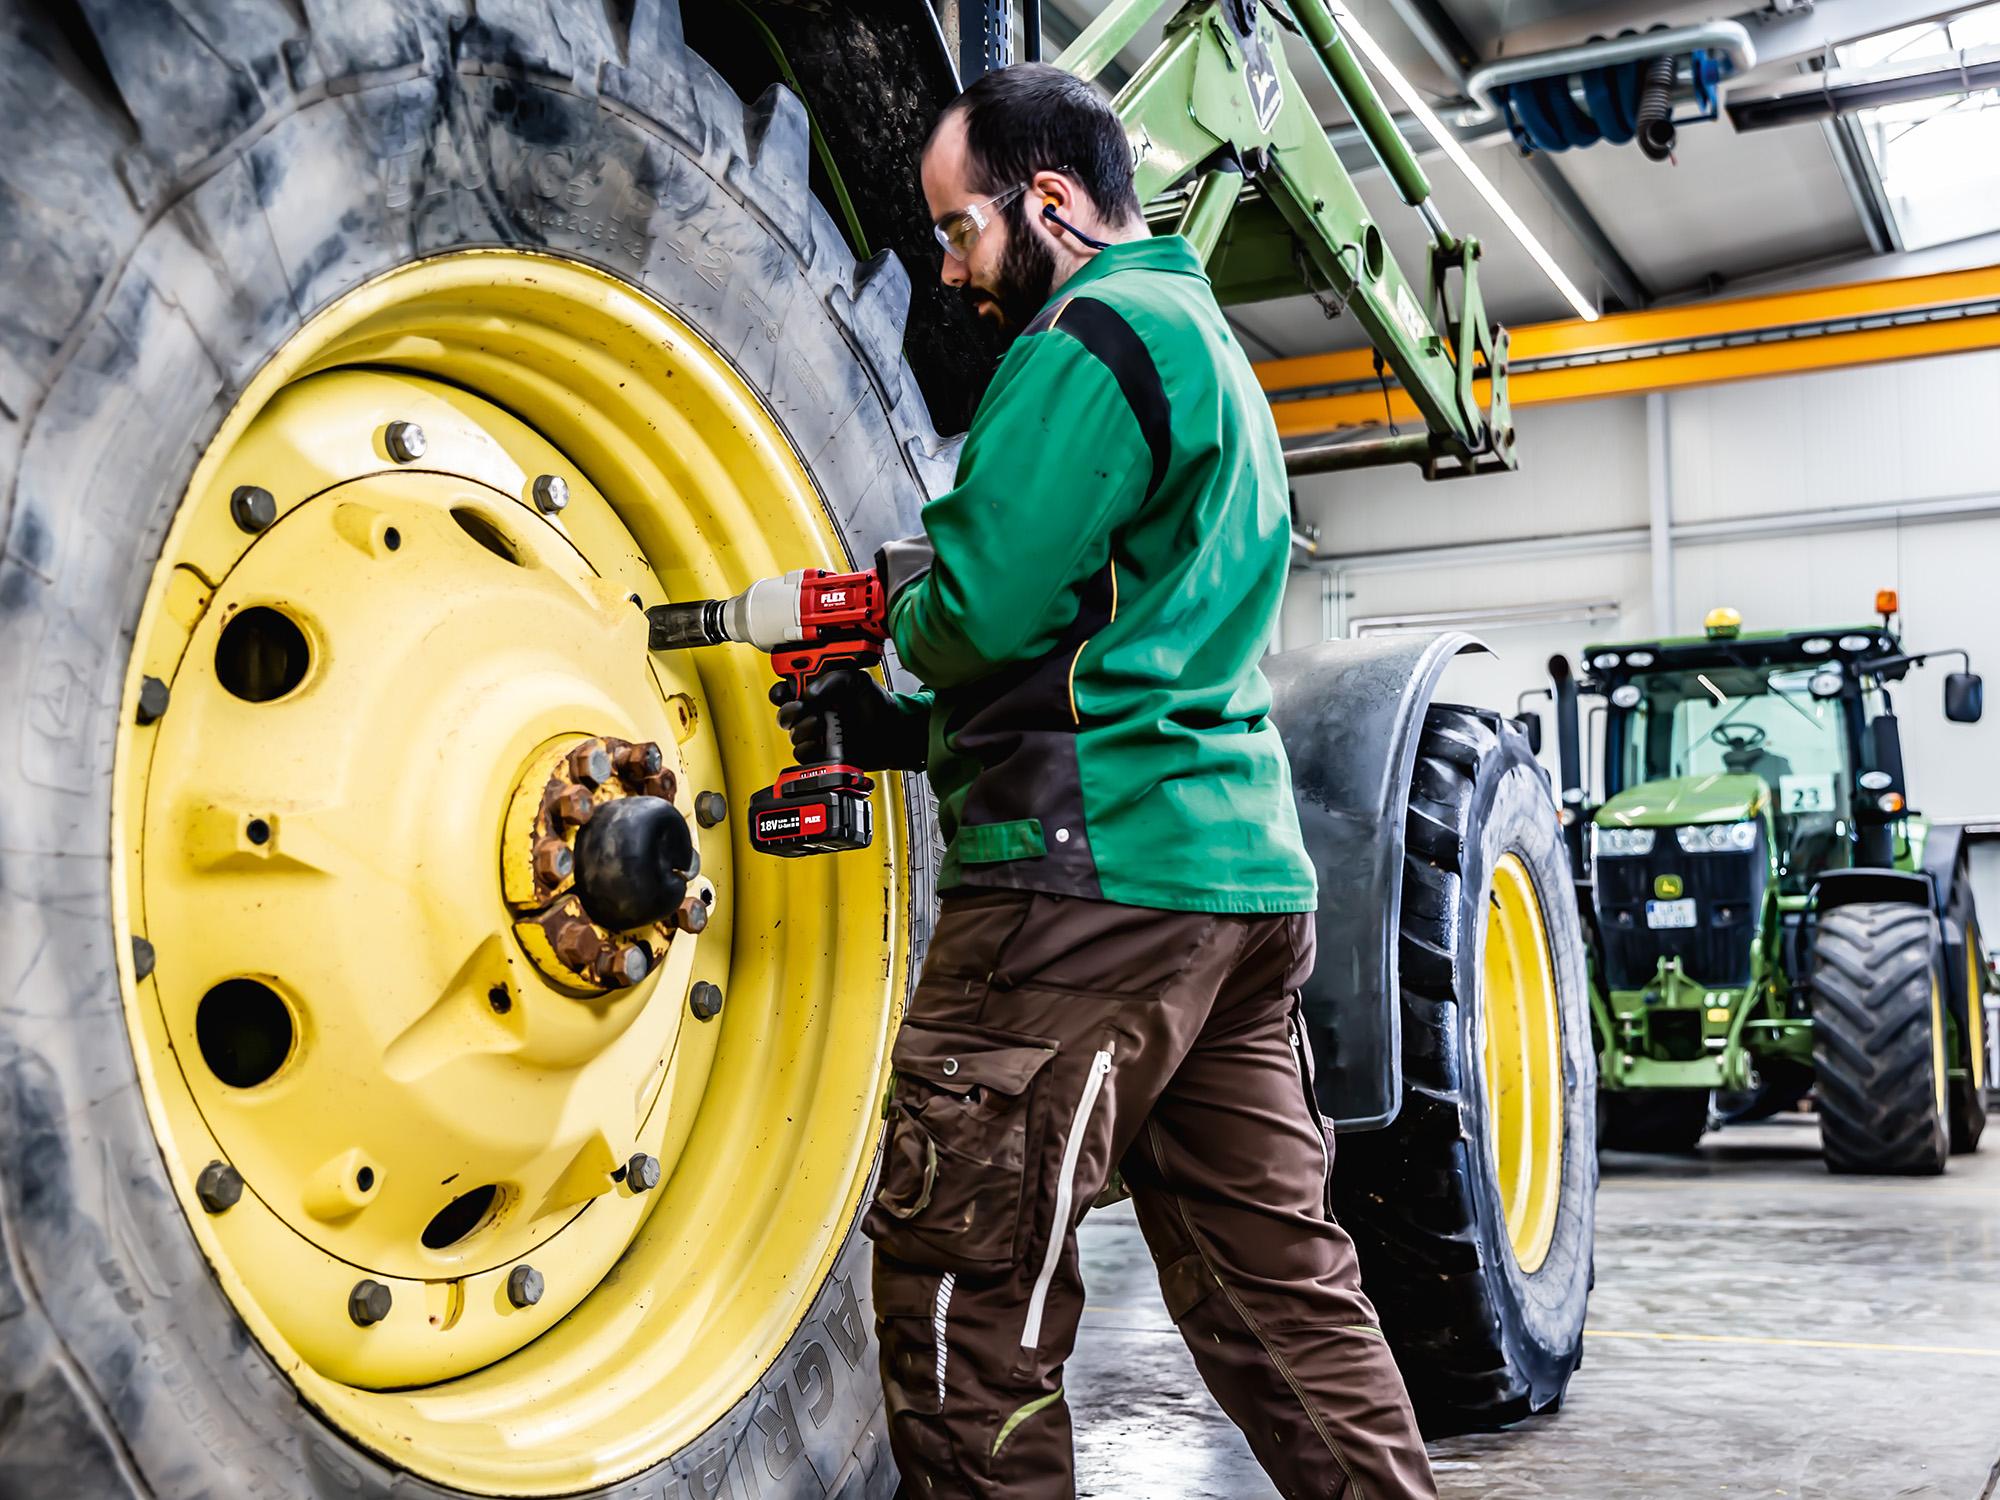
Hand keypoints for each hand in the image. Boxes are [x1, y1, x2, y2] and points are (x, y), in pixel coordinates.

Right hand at [771, 670, 927, 771]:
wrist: (893, 733)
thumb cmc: (877, 705)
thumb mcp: (856, 680)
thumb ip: (832, 680)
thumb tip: (808, 693)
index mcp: (817, 691)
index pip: (787, 690)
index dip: (781, 691)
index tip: (784, 692)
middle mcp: (813, 712)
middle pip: (784, 713)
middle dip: (790, 711)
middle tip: (803, 707)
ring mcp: (816, 734)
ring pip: (793, 734)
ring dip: (804, 728)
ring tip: (822, 722)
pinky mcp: (821, 754)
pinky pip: (802, 754)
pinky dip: (808, 748)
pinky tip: (821, 742)